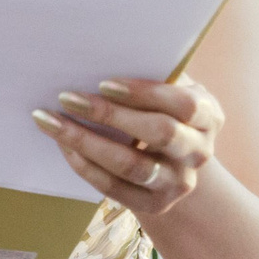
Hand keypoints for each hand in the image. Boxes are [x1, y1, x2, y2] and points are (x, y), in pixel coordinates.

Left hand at [33, 75, 223, 218]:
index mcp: (208, 116)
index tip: (103, 83)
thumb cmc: (158, 111)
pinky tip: (62, 145)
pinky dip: (84, 165)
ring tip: (49, 121)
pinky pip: (114, 187)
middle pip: (160, 134)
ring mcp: (179, 182)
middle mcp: (200, 152)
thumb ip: (147, 74)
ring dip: (85, 141)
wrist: (170, 163)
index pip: (183, 104)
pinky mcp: (155, 205)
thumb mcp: (165, 91)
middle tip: (66, 97)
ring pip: (132, 165)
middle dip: (110, 114)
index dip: (144, 93)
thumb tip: (100, 53)